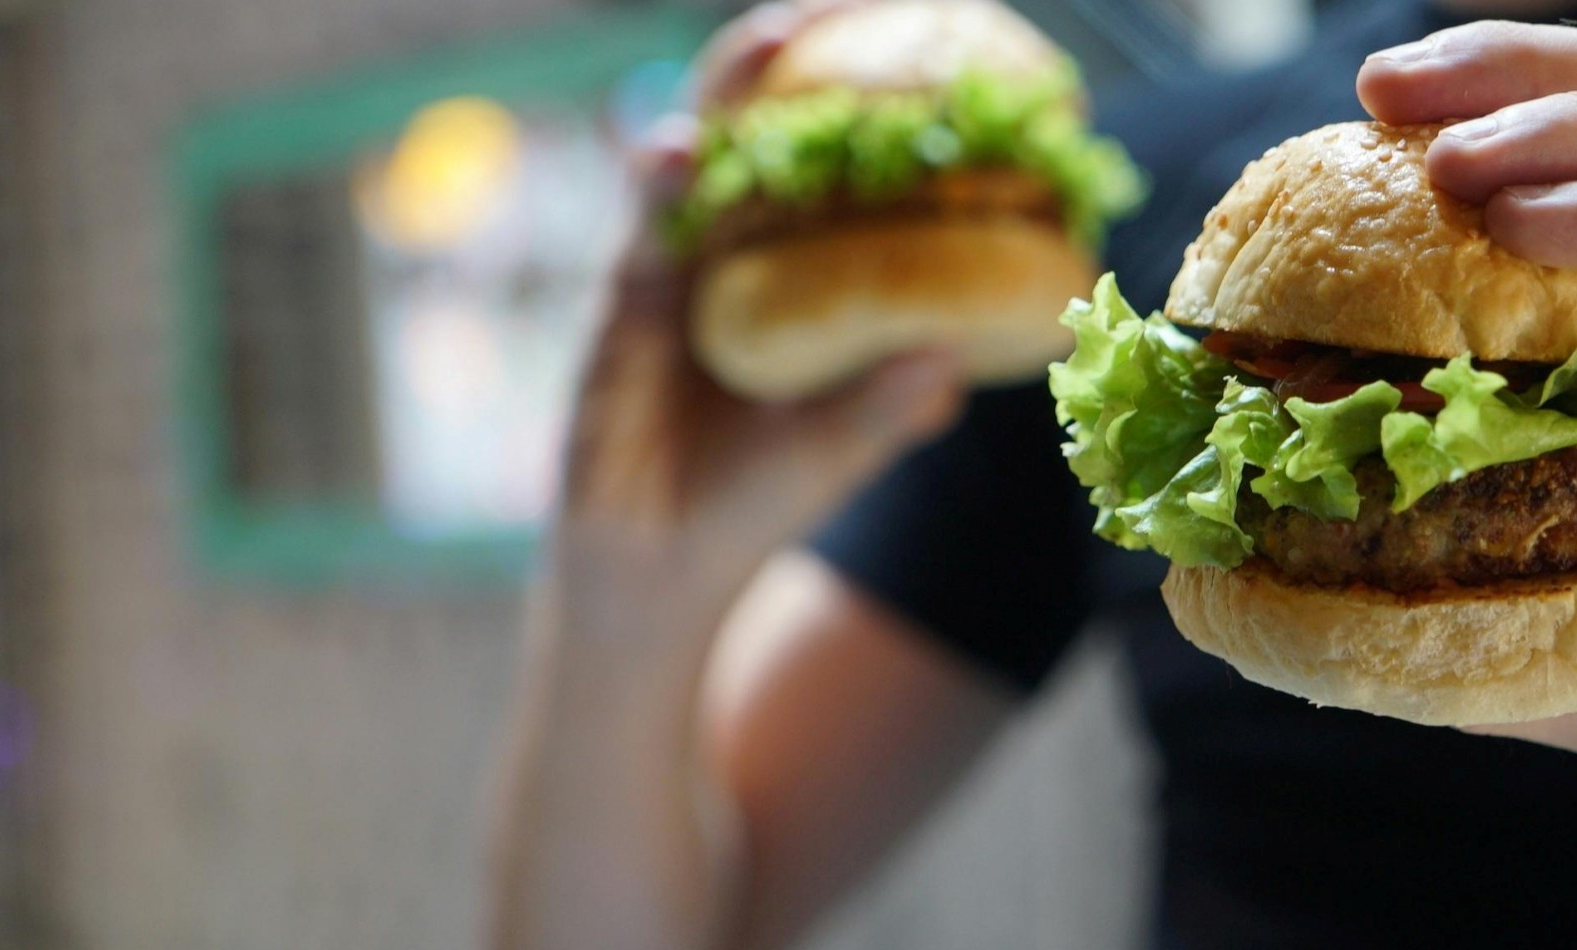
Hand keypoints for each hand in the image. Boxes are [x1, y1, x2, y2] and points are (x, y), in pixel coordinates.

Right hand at [557, 0, 958, 642]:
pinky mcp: (620, 312)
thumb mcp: (836, 454)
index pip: (824, 167)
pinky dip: (654, 189)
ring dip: (728, 94)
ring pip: (695, 159)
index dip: (861, 101)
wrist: (659, 577)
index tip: (919, 37)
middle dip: (788, 63)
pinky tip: (670, 154)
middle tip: (836, 4)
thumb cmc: (755, 503)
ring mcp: (671, 275)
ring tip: (773, 40)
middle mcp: (730, 256)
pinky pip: (638, 233)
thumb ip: (886, 408)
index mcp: (790, 276)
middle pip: (756, 133)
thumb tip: (957, 363)